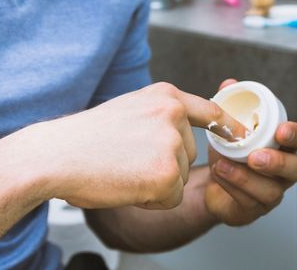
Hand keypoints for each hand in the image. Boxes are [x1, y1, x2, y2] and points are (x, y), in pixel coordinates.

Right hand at [35, 82, 247, 210]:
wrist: (55, 156)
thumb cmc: (84, 139)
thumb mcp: (129, 109)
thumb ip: (160, 116)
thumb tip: (185, 132)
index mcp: (164, 95)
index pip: (209, 109)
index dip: (227, 126)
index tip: (241, 135)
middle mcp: (173, 114)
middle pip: (191, 153)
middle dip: (166, 165)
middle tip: (127, 160)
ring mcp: (172, 143)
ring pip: (181, 177)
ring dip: (158, 183)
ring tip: (124, 170)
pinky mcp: (167, 174)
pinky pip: (172, 198)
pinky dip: (151, 201)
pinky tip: (126, 185)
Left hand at [203, 79, 296, 226]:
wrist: (210, 182)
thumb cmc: (229, 152)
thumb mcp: (227, 127)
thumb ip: (230, 105)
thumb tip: (229, 84)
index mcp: (283, 146)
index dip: (294, 134)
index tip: (281, 130)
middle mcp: (284, 171)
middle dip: (278, 163)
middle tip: (256, 157)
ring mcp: (272, 193)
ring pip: (270, 190)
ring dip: (245, 177)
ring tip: (223, 164)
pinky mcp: (254, 210)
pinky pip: (248, 202)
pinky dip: (232, 186)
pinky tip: (219, 173)